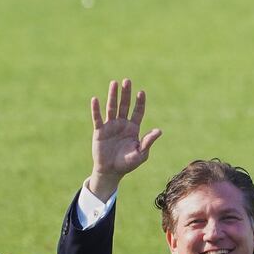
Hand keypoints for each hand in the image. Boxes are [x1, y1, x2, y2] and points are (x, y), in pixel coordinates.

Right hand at [88, 77, 162, 200]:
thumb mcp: (141, 154)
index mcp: (133, 128)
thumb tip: (159, 131)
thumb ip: (148, 142)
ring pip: (112, 108)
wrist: (111, 172)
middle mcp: (122, 124)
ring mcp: (110, 126)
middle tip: (127, 80)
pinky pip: (97, 118)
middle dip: (126, 94)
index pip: (137, 112)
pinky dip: (96, 109)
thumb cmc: (127, 164)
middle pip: (124, 105)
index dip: (139, 102)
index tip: (141, 92)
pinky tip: (95, 100)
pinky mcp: (99, 131)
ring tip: (114, 83)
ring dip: (112, 96)